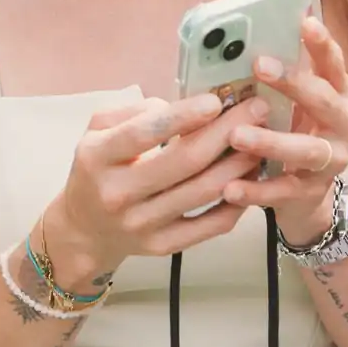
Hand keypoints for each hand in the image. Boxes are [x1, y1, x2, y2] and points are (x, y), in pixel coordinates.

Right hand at [45, 93, 268, 276]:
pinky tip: (251, 177)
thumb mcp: (98, 129)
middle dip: (227, 131)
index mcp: (97, 157)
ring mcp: (142, 224)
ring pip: (205, 192)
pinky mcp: (164, 246)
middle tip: (258, 110)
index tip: (217, 100)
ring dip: (240, 162)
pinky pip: (211, 224)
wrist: (85, 229)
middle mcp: (118, 193)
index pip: (143, 134)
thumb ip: (136, 111)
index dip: (183, 116)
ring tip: (262, 139)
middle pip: (185, 161)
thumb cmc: (98, 167)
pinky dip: (238, 199)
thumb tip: (184, 108)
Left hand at [220, 16, 347, 244]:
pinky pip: (283, 191)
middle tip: (260, 65)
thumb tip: (241, 40)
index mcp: (337, 97)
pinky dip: (256, 190)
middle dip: (295, 83)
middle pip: (326, 102)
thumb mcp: (291, 104)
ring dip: (271, 141)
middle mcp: (342, 126)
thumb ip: (278, 78)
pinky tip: (229, 187)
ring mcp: (331, 162)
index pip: (334, 65)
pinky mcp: (310, 193)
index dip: (323, 45)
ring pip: (306, 150)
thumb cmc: (292, 133)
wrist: (303, 197)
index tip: (306, 23)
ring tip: (236, 135)